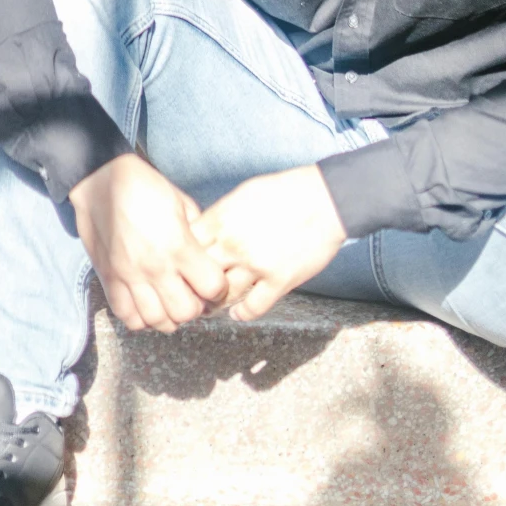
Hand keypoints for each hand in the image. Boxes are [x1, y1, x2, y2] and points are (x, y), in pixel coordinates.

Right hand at [68, 154, 231, 332]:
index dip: (218, 287)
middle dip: (194, 306)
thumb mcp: (181, 202)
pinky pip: (127, 316)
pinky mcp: (109, 279)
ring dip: (168, 315)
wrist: (100, 179)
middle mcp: (155, 267)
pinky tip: (145, 303)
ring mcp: (129, 276)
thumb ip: (197, 232)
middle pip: (186, 313)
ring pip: (157, 321)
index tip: (212, 281)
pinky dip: (140, 317)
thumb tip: (207, 256)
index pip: (212, 288)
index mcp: (178, 245)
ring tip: (168, 300)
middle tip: (190, 293)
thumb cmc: (145, 186)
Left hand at [191, 164, 346, 322]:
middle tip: (192, 293)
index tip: (182, 266)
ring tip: (212, 306)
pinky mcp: (279, 281)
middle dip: (193, 285)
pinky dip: (242, 314)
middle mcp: (234, 244)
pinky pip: (253, 308)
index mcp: (221, 219)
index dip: (181, 258)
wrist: (324, 200)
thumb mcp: (242, 195)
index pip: (185, 247)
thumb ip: (220, 216)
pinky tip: (238, 312)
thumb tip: (202, 231)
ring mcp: (256, 264)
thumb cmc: (283, 192)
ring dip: (215, 304)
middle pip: (198, 274)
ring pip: (222, 295)